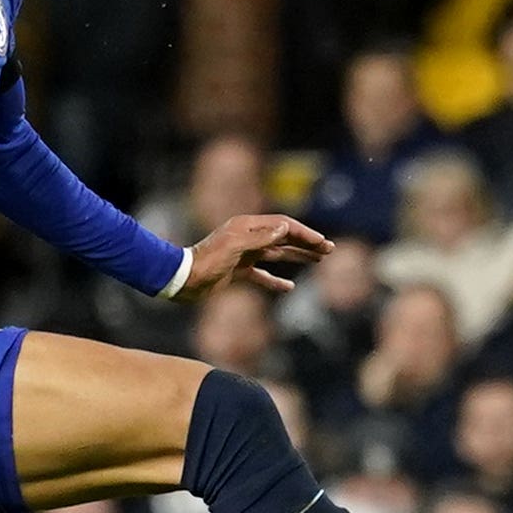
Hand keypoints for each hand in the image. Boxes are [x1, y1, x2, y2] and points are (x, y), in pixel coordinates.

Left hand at [175, 215, 332, 301]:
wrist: (183, 281)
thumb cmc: (207, 262)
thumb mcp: (234, 247)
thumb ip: (260, 238)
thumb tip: (285, 228)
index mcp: (247, 227)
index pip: (283, 225)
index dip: (304, 233)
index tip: (321, 242)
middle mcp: (248, 238)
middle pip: (283, 237)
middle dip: (306, 243)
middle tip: (328, 249)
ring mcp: (244, 255)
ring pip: (277, 254)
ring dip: (297, 256)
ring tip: (318, 260)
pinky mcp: (238, 272)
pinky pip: (262, 276)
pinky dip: (276, 281)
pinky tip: (290, 286)